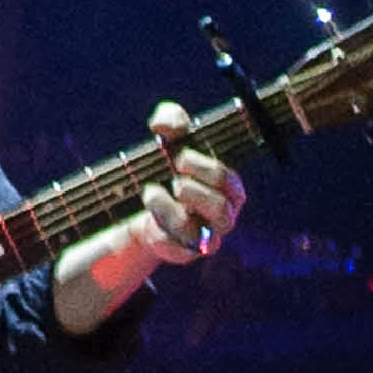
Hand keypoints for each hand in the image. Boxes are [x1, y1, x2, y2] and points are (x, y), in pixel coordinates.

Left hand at [50, 102, 250, 326]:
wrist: (144, 204)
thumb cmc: (166, 166)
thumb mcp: (167, 137)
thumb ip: (170, 119)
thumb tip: (169, 124)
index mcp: (229, 189)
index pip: (229, 181)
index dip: (204, 168)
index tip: (178, 156)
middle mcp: (223, 216)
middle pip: (221, 208)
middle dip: (194, 191)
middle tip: (172, 178)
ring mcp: (206, 238)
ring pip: (199, 232)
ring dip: (170, 209)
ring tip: (151, 192)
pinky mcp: (184, 254)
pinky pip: (177, 250)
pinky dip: (160, 232)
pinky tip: (149, 220)